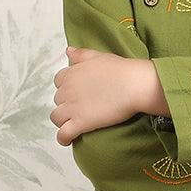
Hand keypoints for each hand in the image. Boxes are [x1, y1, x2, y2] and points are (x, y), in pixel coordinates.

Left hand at [51, 48, 167, 143]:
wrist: (134, 85)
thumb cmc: (122, 71)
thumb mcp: (98, 56)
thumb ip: (81, 54)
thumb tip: (68, 50)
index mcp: (72, 73)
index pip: (58, 81)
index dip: (66, 88)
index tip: (76, 93)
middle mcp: (68, 89)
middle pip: (57, 100)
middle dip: (66, 104)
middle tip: (80, 109)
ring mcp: (72, 107)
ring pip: (56, 117)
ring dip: (62, 121)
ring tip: (72, 125)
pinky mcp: (80, 122)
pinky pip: (63, 134)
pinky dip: (63, 138)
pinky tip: (68, 140)